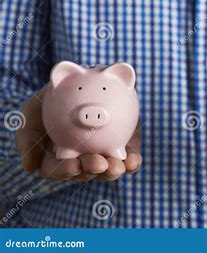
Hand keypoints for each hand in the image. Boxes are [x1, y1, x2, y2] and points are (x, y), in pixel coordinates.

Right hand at [15, 86, 141, 181]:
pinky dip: (131, 163)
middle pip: (84, 173)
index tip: (73, 165)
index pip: (56, 169)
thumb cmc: (55, 97)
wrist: (87, 79)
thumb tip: (29, 167)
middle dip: (91, 171)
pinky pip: (129, 160)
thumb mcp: (33, 110)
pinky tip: (133, 161)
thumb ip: (28, 136)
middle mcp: (80, 159)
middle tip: (98, 163)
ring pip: (107, 170)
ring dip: (112, 171)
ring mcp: (102, 154)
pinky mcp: (124, 148)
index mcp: (56, 155)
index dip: (64, 171)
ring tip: (117, 166)